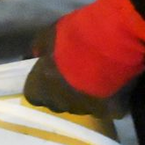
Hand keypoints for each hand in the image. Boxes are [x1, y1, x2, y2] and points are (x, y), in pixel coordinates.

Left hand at [24, 0, 144, 118]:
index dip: (41, 85)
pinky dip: (105, 101)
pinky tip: (111, 86)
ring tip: (95, 78)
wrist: (109, 41)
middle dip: (62, 92)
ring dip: (83, 96)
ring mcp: (81, 109)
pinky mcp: (104, 110)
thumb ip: (39, 47)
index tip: (49, 74)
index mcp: (40, 88)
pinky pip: (102, 110)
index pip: (33, 95)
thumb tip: (35, 53)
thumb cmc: (73, 37)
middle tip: (73, 74)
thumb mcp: (49, 34)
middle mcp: (58, 104)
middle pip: (56, 103)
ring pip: (79, 107)